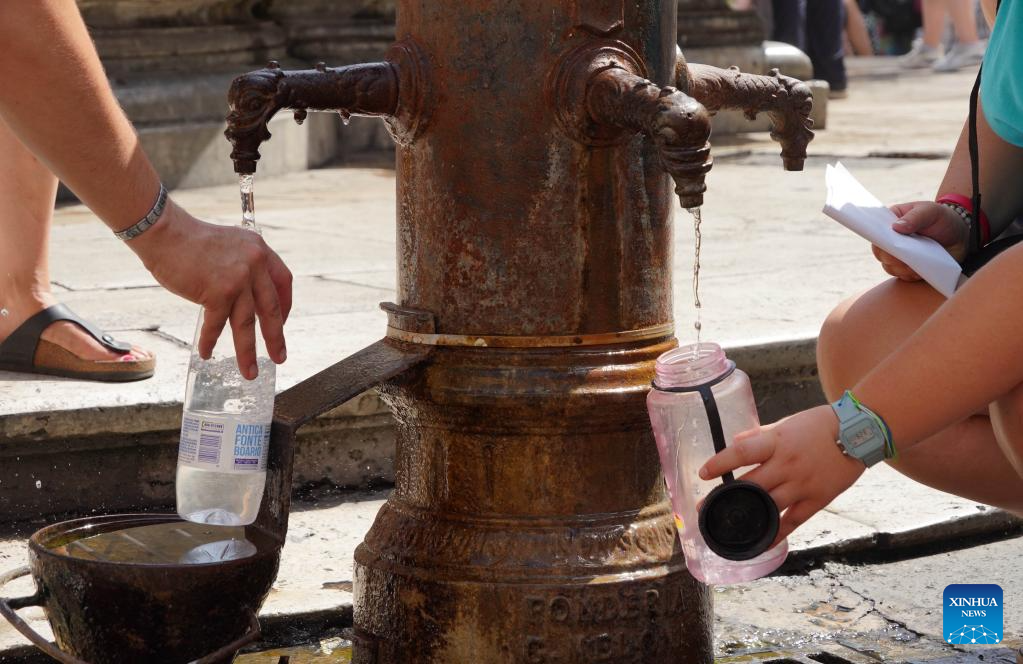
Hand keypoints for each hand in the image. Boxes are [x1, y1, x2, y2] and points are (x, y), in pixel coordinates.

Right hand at [129, 200, 292, 378]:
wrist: (165, 232)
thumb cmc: (190, 240)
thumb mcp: (230, 245)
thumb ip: (244, 266)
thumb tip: (248, 297)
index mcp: (260, 250)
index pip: (283, 282)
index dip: (285, 305)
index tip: (281, 322)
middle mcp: (254, 264)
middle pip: (271, 309)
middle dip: (275, 337)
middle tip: (279, 357)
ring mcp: (238, 279)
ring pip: (246, 323)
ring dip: (247, 351)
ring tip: (250, 372)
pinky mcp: (218, 292)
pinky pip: (216, 325)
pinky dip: (209, 340)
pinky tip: (206, 352)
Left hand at [698, 405, 864, 542]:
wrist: (859, 432)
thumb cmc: (818, 425)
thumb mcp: (785, 423)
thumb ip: (759, 436)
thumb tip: (734, 443)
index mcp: (777, 442)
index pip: (742, 452)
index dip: (721, 463)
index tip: (703, 473)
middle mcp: (788, 464)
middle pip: (752, 485)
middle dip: (725, 496)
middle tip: (704, 506)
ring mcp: (803, 484)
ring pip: (769, 505)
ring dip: (747, 516)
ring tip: (727, 524)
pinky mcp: (818, 499)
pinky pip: (794, 521)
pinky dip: (776, 534)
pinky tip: (761, 543)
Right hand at [874, 201, 968, 280]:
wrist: (960, 236)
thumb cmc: (943, 219)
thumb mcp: (931, 212)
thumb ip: (915, 217)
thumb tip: (896, 227)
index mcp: (892, 221)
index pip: (876, 232)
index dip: (879, 240)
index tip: (890, 245)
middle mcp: (892, 240)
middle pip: (880, 253)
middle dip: (892, 257)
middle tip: (906, 257)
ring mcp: (899, 255)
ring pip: (889, 266)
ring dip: (901, 268)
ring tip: (917, 263)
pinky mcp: (907, 268)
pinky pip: (901, 276)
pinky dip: (909, 275)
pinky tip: (920, 270)